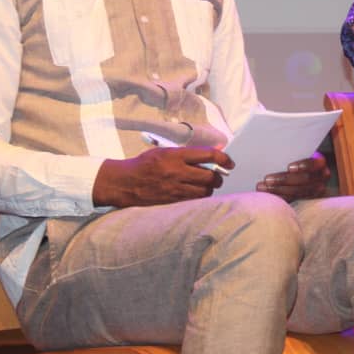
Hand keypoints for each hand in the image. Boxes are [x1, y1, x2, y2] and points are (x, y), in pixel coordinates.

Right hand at [94, 146, 232, 207]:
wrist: (123, 182)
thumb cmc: (144, 164)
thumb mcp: (163, 151)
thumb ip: (186, 153)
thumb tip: (210, 154)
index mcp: (175, 156)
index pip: (208, 154)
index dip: (224, 158)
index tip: (230, 162)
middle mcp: (176, 172)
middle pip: (210, 176)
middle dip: (218, 177)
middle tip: (217, 177)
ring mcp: (174, 188)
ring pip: (205, 192)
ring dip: (210, 189)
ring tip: (206, 186)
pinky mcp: (171, 202)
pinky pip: (194, 201)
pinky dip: (199, 198)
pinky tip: (196, 194)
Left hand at [256, 152, 330, 201]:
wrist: (298, 170)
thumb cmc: (293, 155)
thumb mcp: (296, 150)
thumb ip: (290, 148)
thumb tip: (278, 138)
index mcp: (320, 162)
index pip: (315, 164)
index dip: (304, 165)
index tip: (289, 166)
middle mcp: (321, 177)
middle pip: (305, 180)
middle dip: (284, 179)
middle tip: (267, 178)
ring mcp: (315, 190)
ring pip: (297, 192)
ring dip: (278, 190)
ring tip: (261, 186)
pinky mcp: (305, 199)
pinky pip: (292, 200)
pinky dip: (278, 197)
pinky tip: (266, 195)